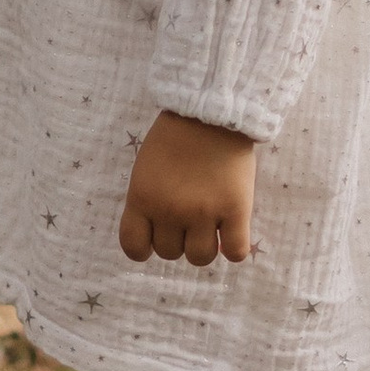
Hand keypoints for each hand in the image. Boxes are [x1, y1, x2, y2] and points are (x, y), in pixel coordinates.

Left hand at [119, 110, 255, 267]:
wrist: (211, 112)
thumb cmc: (174, 136)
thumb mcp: (145, 169)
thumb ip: (148, 201)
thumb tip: (156, 233)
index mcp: (143, 199)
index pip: (133, 246)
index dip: (144, 248)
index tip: (155, 238)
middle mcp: (170, 211)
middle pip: (170, 253)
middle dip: (178, 240)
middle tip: (188, 220)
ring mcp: (204, 213)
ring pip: (200, 258)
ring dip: (205, 246)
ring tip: (211, 226)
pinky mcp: (236, 211)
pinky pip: (235, 252)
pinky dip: (234, 249)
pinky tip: (233, 231)